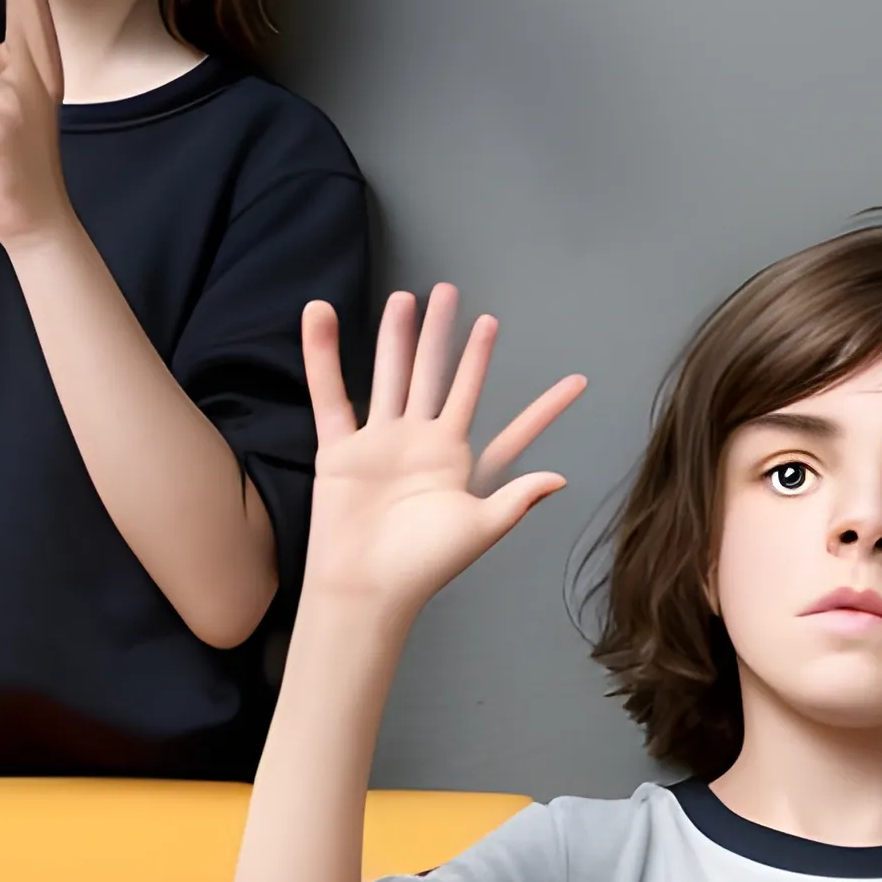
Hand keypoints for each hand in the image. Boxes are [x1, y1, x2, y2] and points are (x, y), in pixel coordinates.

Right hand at [301, 285, 586, 622]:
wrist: (367, 589)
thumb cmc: (424, 565)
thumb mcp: (480, 528)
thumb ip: (517, 497)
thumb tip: (560, 478)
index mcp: (456, 460)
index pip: (492, 413)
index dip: (508, 384)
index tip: (520, 345)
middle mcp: (419, 442)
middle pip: (434, 375)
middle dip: (443, 336)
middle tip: (449, 292)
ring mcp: (379, 442)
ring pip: (388, 374)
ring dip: (394, 337)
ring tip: (403, 298)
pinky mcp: (339, 449)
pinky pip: (330, 395)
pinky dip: (323, 356)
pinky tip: (321, 317)